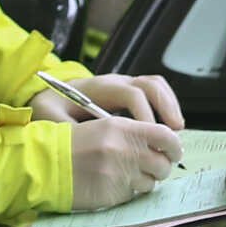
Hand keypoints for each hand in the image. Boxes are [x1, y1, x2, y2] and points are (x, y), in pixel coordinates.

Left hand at [51, 73, 184, 128]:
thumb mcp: (50, 118)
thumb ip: (65, 128)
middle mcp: (115, 83)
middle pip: (149, 84)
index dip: (143, 115)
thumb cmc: (51, 109)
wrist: (49, 97)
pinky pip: (156, 94)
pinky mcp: (130, 96)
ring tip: (176, 131)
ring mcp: (125, 86)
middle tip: (173, 132)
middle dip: (165, 106)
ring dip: (170, 106)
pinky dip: (167, 107)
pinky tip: (169, 130)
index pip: (130, 94)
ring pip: (156, 86)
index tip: (147, 140)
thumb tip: (83, 143)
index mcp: (98, 87)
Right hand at [70, 117, 184, 210]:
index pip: (166, 137)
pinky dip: (127, 192)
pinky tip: (112, 184)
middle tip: (152, 167)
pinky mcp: (113, 195)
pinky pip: (133, 196)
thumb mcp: (105, 128)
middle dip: (161, 168)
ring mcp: (120, 175)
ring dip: (144, 181)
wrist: (47, 163)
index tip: (175, 151)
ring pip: (151, 183)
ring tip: (125, 175)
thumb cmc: (75, 144)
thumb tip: (164, 145)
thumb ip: (134, 134)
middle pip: (163, 164)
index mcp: (124, 129)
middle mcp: (125, 151)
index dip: (175, 147)